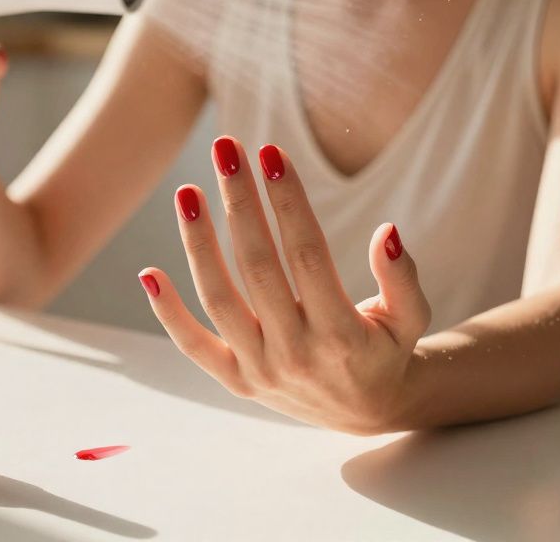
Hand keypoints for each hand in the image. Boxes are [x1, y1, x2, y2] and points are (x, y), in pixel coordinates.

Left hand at [140, 137, 431, 433]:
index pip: (308, 254)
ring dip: (199, 243)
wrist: (364, 412)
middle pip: (257, 267)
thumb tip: (387, 231)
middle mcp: (295, 353)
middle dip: (240, 202)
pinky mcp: (235, 380)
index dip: (289, 201)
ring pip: (219, 299)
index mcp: (340, 334)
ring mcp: (260, 369)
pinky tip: (148, 271)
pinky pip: (193, 345)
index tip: (273, 153)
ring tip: (188, 190)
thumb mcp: (410, 318)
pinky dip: (167, 312)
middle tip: (227, 148)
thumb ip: (402, 278)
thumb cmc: (385, 348)